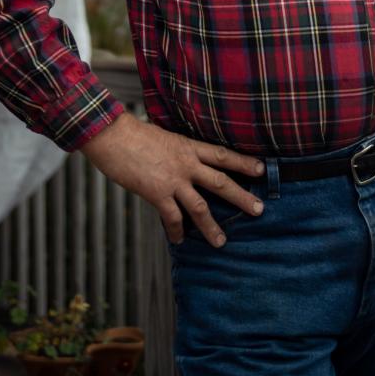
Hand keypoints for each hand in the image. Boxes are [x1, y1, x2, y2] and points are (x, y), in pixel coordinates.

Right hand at [81, 113, 264, 246]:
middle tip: (259, 209)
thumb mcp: (164, 136)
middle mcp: (186, 163)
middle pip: (221, 181)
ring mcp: (173, 179)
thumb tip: (182, 159)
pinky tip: (179, 241)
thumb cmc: (133, 134)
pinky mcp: (157, 193)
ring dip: (212, 226)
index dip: (244, 162)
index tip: (262, 168)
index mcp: (189, 146)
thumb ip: (177, 150)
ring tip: (221, 241)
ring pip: (200, 206)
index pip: (223, 154)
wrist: (112, 135)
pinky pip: (172, 217)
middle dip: (242, 197)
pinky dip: (177, 231)